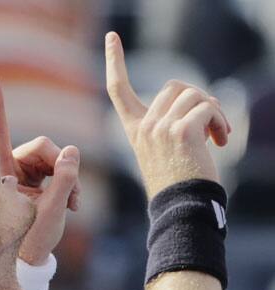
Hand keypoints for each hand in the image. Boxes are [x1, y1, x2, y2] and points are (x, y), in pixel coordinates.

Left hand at [0, 75, 80, 264]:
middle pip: (41, 146)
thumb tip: (73, 150)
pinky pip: (58, 168)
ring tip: (74, 204)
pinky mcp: (36, 178)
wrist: (32, 259)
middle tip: (73, 195)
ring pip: (53, 157)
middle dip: (60, 166)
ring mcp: (24, 172)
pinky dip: (69, 183)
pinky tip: (74, 204)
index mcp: (2, 172)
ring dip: (68, 177)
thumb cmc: (31, 239)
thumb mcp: (50, 211)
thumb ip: (64, 180)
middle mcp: (11, 167)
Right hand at [105, 32, 230, 198]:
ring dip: (213, 111)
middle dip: (197, 100)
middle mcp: (144, 127)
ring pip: (194, 94)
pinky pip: (208, 107)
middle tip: (209, 127)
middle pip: (174, 86)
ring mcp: (161, 128)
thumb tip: (202, 101)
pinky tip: (221, 141)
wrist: (181, 206)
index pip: (118, 90)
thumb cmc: (177, 184)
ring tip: (218, 136)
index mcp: (135, 131)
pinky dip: (221, 121)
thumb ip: (172, 123)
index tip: (112, 38)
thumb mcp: (165, 151)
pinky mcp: (181, 130)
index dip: (115, 62)